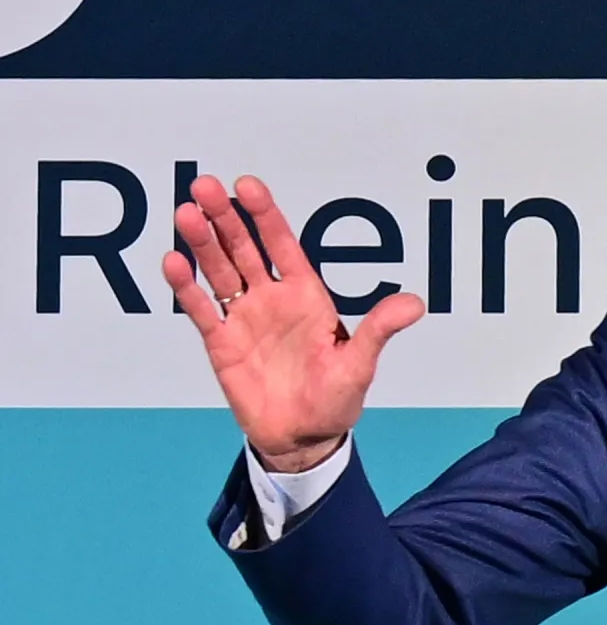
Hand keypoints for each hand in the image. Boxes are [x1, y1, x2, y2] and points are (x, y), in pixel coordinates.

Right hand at [161, 175, 424, 471]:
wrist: (303, 438)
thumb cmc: (336, 399)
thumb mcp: (360, 364)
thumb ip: (380, 330)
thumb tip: (415, 304)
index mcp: (306, 296)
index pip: (282, 245)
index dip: (266, 215)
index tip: (248, 186)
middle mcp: (272, 300)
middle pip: (244, 249)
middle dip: (226, 218)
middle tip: (205, 187)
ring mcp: (245, 319)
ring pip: (219, 272)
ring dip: (202, 243)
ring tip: (185, 214)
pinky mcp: (221, 343)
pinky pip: (202, 309)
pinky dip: (186, 286)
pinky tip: (173, 261)